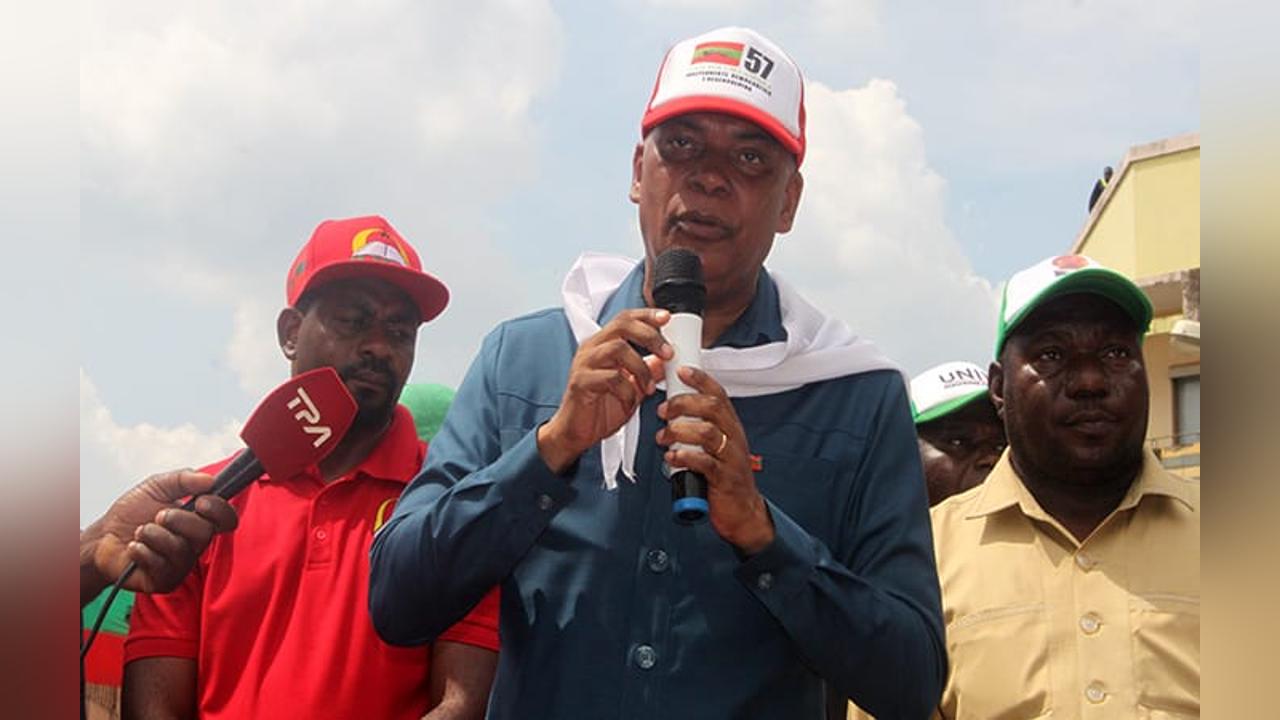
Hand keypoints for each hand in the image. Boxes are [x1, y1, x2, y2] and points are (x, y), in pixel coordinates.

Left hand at [80, 470, 238, 604]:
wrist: (102, 537)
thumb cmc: (131, 513)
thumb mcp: (156, 486)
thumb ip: (184, 479)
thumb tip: (210, 479)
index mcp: (199, 521)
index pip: (227, 519)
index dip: (219, 511)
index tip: (200, 502)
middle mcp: (194, 544)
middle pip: (205, 534)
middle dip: (178, 520)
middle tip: (158, 515)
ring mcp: (181, 564)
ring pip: (180, 549)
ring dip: (154, 535)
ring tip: (140, 532)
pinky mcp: (165, 580)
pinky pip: (161, 566)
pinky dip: (142, 552)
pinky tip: (134, 548)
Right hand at [537, 308, 673, 472]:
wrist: (575, 433)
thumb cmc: (599, 409)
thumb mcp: (631, 387)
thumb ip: (647, 370)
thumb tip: (666, 359)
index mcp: (602, 345)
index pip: (625, 318)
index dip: (647, 315)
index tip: (667, 318)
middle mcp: (592, 349)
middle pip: (621, 325)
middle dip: (649, 335)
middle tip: (667, 353)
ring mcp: (584, 364)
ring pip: (617, 348)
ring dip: (641, 367)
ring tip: (649, 387)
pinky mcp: (581, 383)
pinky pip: (610, 377)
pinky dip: (627, 390)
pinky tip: (630, 401)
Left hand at [655, 366, 774, 554]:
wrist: (743, 510)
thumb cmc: (723, 475)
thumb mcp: (714, 446)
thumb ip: (698, 427)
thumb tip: (671, 409)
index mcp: (730, 426)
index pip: (718, 394)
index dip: (700, 380)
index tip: (681, 371)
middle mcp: (733, 437)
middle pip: (712, 408)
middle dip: (683, 404)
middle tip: (663, 410)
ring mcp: (731, 457)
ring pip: (707, 433)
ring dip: (679, 431)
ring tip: (663, 437)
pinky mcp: (724, 479)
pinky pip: (705, 463)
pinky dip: (684, 457)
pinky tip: (671, 458)